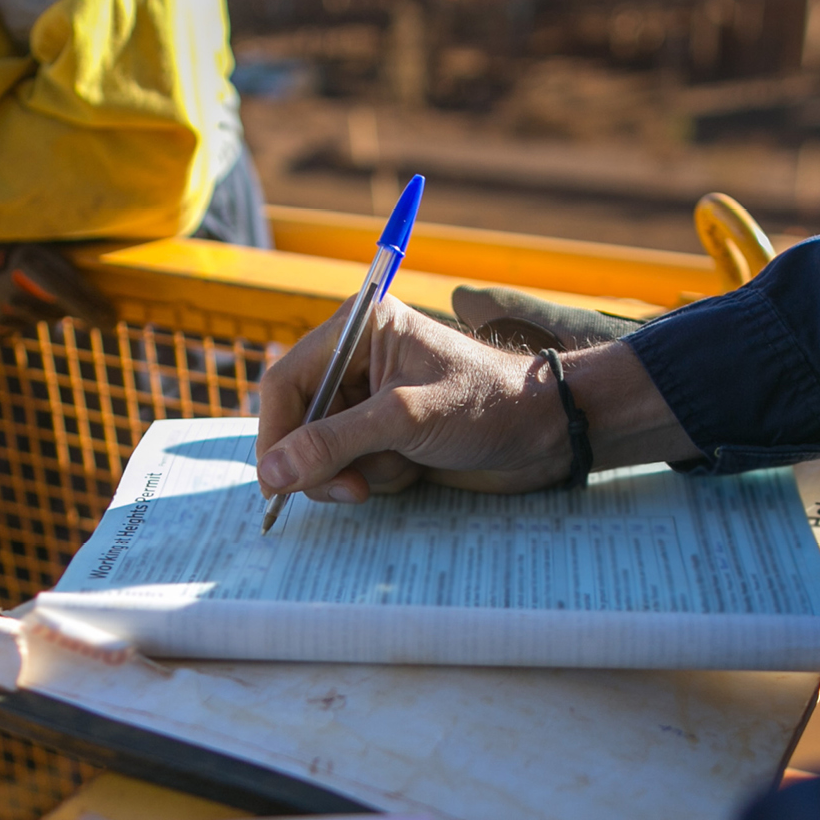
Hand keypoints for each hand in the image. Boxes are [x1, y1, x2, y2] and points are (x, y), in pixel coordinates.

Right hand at [0, 213, 118, 341]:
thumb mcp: (10, 211)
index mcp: (16, 257)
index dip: (92, 308)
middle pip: (47, 310)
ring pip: (22, 322)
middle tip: (37, 274)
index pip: (67, 292)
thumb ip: (50, 232)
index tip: (112, 322)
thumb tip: (99, 240)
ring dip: (22, 305)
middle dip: (53, 299)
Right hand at [255, 296, 701, 503]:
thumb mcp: (406, 419)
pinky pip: (353, 467)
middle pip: (298, 423)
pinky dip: (379, 478)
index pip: (286, 383)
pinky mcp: (386, 434)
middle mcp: (358, 360)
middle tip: (353, 490)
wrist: (547, 433)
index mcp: (359, 329)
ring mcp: (371, 400)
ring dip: (360, 472)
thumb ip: (333, 443)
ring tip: (406, 466)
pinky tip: (416, 469)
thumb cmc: (488, 405)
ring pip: (323, 453)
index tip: (279, 481)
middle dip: (324, 462)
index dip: (277, 435)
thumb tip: (272, 472)